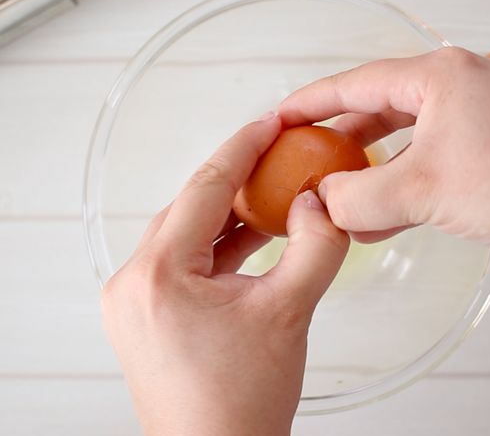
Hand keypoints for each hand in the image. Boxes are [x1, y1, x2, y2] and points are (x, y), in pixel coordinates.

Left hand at [101, 114, 348, 435]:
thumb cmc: (240, 404)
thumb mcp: (290, 312)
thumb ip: (316, 246)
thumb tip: (319, 203)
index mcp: (159, 274)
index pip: (206, 187)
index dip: (243, 147)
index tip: (270, 122)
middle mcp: (133, 282)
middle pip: (192, 207)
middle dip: (238, 179)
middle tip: (278, 155)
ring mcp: (133, 302)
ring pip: (186, 234)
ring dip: (230, 215)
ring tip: (273, 198)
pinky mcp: (145, 317)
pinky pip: (183, 262)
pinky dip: (219, 247)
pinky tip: (253, 240)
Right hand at [280, 47, 489, 398]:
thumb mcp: (421, 191)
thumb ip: (358, 197)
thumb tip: (322, 201)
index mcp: (439, 75)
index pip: (355, 83)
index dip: (310, 103)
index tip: (278, 119)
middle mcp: (461, 84)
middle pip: (381, 109)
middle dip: (341, 142)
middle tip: (305, 162)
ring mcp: (483, 114)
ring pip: (408, 139)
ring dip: (374, 173)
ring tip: (339, 200)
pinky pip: (435, 159)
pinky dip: (407, 186)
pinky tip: (382, 219)